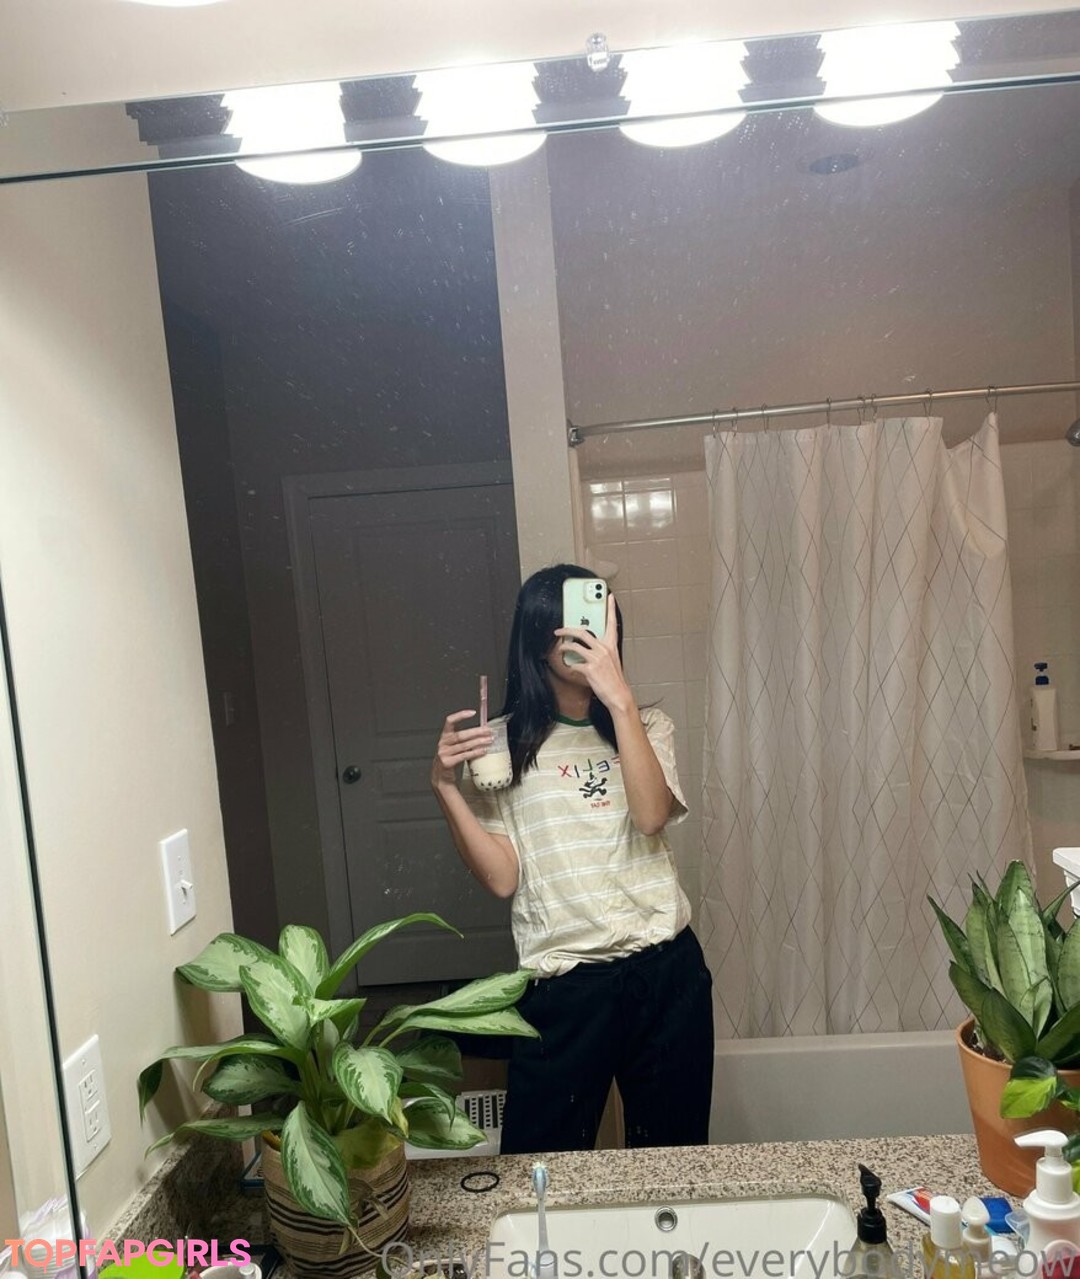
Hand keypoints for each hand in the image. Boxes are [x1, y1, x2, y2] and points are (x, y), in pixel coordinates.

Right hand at [432, 711, 493, 788]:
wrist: (440, 777)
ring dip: (478, 742)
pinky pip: (464, 756)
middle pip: (460, 734)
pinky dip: (475, 752)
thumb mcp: (454, 747)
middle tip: (488, 730)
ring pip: (464, 745)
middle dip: (476, 731)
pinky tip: (483, 751)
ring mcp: (444, 753)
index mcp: (444, 737)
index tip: (473, 712)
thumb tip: (482, 732)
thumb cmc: (450, 760)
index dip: (461, 715)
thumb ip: (464, 739)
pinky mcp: (447, 763)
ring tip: (489, 740)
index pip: (450, 721)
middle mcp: (442, 743)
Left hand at [554, 592, 633, 713]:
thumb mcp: (612, 661)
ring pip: (575, 647)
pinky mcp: (590, 669)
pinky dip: (571, 666)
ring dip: (564, 647)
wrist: (618, 695)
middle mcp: (604, 649)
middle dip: (567, 630)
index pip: (612, 623)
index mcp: (611, 645)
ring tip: (560, 649)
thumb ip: (602, 651)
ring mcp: (597, 658)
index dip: (611, 608)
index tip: (609, 597)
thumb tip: (588, 647)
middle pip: (582, 632)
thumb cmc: (614, 680)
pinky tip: (571, 668)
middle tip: (559, 630)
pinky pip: (574, 664)